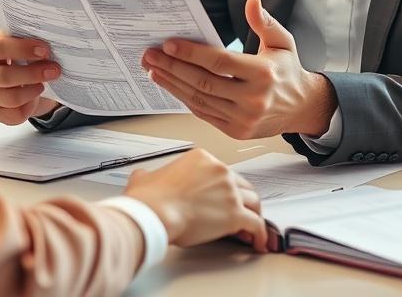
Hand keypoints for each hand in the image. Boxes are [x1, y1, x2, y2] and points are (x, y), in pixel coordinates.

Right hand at [0, 30, 60, 124]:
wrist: (14, 74)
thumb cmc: (15, 53)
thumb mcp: (17, 40)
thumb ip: (25, 38)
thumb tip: (46, 45)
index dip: (23, 49)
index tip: (44, 50)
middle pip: (4, 76)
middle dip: (33, 73)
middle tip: (54, 70)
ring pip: (11, 98)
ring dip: (33, 91)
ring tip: (44, 83)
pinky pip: (13, 115)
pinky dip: (28, 108)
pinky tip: (34, 98)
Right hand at [124, 148, 267, 251]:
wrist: (155, 211)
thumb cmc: (151, 198)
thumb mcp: (144, 178)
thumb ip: (148, 175)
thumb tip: (142, 178)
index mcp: (202, 159)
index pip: (223, 172)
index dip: (225, 188)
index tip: (224, 199)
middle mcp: (220, 171)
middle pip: (242, 185)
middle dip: (243, 199)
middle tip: (241, 212)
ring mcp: (230, 192)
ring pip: (254, 202)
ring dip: (254, 214)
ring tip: (251, 228)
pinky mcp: (235, 214)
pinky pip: (256, 224)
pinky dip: (260, 234)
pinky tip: (258, 243)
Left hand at [141, 0, 335, 139]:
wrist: (301, 108)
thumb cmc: (287, 70)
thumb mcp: (282, 41)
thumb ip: (264, 22)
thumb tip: (252, 0)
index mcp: (263, 74)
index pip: (220, 63)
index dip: (191, 54)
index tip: (168, 44)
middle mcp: (253, 99)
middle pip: (203, 82)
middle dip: (173, 67)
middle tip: (150, 55)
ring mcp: (243, 119)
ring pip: (199, 99)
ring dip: (172, 84)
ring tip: (153, 69)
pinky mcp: (236, 131)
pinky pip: (203, 113)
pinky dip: (184, 98)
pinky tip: (171, 85)